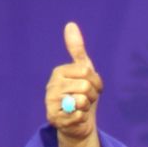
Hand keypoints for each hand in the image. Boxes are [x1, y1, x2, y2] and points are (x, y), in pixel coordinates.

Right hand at [45, 22, 103, 142]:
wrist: (79, 122)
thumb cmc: (82, 94)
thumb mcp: (83, 71)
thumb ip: (77, 49)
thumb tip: (70, 24)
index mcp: (59, 72)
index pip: (87, 71)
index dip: (96, 82)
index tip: (92, 87)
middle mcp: (51, 86)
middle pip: (85, 86)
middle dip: (92, 95)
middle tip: (86, 100)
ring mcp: (50, 103)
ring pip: (82, 101)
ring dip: (87, 107)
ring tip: (81, 108)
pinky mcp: (54, 119)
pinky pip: (78, 115)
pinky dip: (82, 118)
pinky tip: (76, 118)